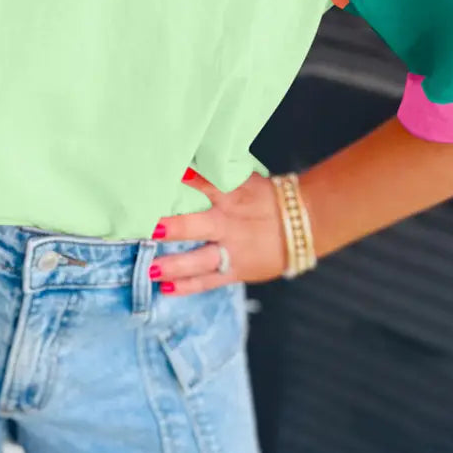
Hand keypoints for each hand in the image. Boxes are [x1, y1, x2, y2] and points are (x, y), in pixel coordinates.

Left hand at [150, 167, 287, 293]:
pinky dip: (188, 285)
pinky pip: (209, 280)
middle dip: (170, 227)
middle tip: (146, 229)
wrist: (305, 224)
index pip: (201, 184)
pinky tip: (167, 287)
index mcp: (231, 195)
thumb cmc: (268, 198)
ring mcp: (232, 249)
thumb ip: (217, 176)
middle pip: (195, 225)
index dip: (179, 183)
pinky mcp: (237, 270)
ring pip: (199, 260)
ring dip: (174, 264)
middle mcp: (228, 222)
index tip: (154, 182)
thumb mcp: (245, 180)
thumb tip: (185, 165)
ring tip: (150, 268)